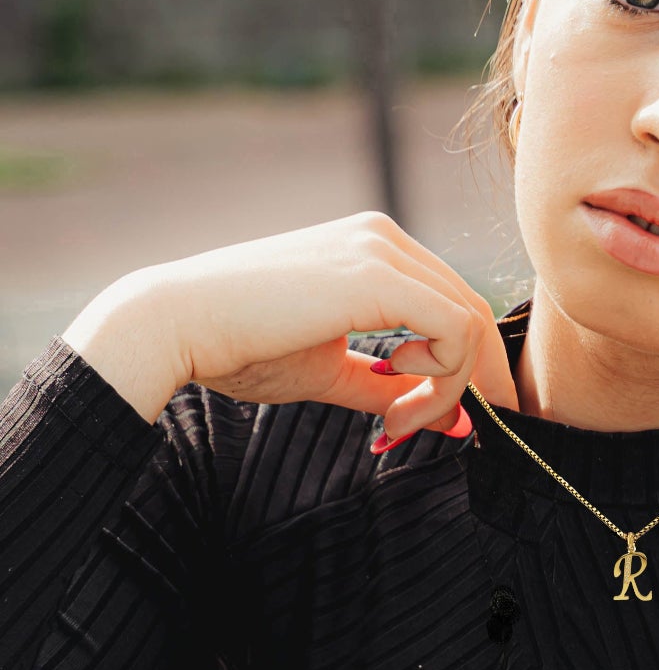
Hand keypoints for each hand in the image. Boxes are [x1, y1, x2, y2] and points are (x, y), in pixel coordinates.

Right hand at [61, 211, 517, 441]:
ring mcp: (383, 250)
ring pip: (469, 322)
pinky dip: (444, 379)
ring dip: (451, 388)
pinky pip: (454, 331)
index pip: (451, 303)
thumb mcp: (330, 372)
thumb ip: (390, 391)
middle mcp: (385, 238)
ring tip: (401, 424)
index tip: (436, 419)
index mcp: (374, 248)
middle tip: (459, 430)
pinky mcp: (379, 277)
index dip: (461, 367)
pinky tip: (399, 404)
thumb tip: (455, 422)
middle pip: (471, 309)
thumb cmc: (238, 347)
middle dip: (475, 379)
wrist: (173, 325)